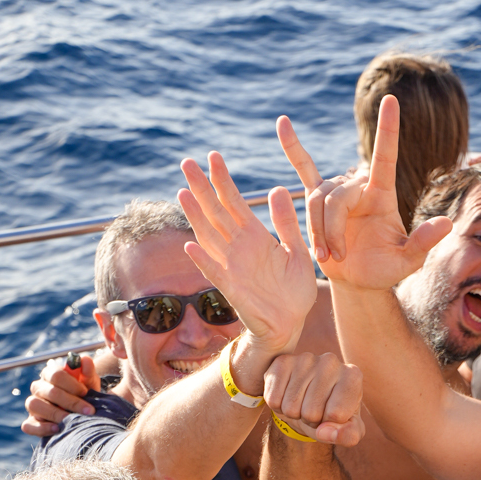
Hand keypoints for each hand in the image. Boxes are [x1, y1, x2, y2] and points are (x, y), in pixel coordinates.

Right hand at [20, 353, 99, 437]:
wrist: (81, 412)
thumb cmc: (84, 394)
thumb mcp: (89, 382)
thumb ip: (88, 371)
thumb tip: (85, 359)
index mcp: (50, 374)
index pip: (56, 375)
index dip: (72, 384)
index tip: (86, 392)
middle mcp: (38, 387)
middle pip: (49, 392)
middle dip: (71, 402)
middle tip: (89, 411)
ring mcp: (33, 405)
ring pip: (34, 405)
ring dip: (56, 414)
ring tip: (72, 420)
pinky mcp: (31, 422)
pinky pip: (28, 425)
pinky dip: (41, 428)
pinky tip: (57, 429)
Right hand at [178, 152, 315, 354]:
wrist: (292, 323)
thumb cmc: (294, 290)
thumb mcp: (297, 250)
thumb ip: (287, 223)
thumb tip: (278, 189)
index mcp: (255, 235)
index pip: (234, 202)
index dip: (223, 180)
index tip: (213, 156)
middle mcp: (238, 247)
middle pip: (215, 212)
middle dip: (201, 188)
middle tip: (187, 162)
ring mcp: (232, 266)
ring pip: (209, 236)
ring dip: (195, 216)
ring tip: (183, 193)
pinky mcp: (232, 289)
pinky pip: (215, 273)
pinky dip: (203, 261)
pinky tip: (191, 246)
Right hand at [262, 348, 364, 446]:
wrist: (307, 403)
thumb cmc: (332, 416)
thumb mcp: (349, 430)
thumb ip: (348, 435)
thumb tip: (325, 432)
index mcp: (353, 376)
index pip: (336, 415)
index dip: (330, 424)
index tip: (331, 416)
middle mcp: (331, 361)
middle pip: (311, 412)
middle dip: (311, 420)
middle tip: (314, 410)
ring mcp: (305, 358)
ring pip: (291, 406)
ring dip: (294, 413)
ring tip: (302, 403)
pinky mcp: (282, 362)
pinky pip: (273, 399)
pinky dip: (278, 405)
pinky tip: (287, 395)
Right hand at [278, 96, 452, 285]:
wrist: (359, 281)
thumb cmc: (385, 269)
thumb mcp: (408, 260)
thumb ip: (424, 242)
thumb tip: (447, 224)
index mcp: (382, 194)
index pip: (385, 155)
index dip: (388, 129)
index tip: (390, 100)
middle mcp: (359, 187)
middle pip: (337, 195)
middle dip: (333, 228)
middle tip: (337, 258)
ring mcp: (337, 192)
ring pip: (317, 200)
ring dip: (319, 231)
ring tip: (327, 257)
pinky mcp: (317, 201)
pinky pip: (304, 169)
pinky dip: (293, 147)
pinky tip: (282, 123)